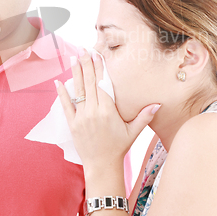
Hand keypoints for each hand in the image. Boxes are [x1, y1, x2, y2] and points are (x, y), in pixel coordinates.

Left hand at [55, 48, 160, 172]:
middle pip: (89, 83)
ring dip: (75, 73)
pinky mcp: (72, 124)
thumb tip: (158, 103)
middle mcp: (93, 112)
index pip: (103, 84)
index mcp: (108, 111)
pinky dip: (61, 93)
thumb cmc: (119, 148)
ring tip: (72, 58)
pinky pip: (66, 105)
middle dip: (86, 64)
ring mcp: (81, 117)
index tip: (97, 54)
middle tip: (83, 49)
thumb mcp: (133, 132)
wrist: (101, 166)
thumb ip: (145, 116)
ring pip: (78, 91)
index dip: (99, 68)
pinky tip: (58, 81)